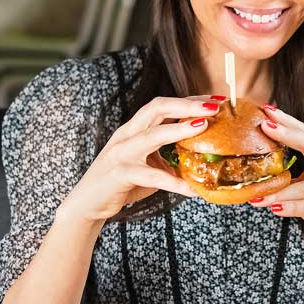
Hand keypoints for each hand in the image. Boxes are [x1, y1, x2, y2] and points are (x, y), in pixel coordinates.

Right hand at [60, 95, 226, 223]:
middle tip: (214, 106)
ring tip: (204, 126)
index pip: (163, 105)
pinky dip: (174, 182)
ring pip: (152, 134)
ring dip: (179, 129)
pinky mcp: (119, 173)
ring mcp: (121, 152)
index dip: (189, 99)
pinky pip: (151, 176)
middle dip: (186, 104)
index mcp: (135, 128)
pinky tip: (193, 189)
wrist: (87, 204)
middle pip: (157, 108)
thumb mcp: (149, 165)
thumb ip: (170, 156)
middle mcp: (127, 134)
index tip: (216, 99)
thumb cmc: (122, 182)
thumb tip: (203, 157)